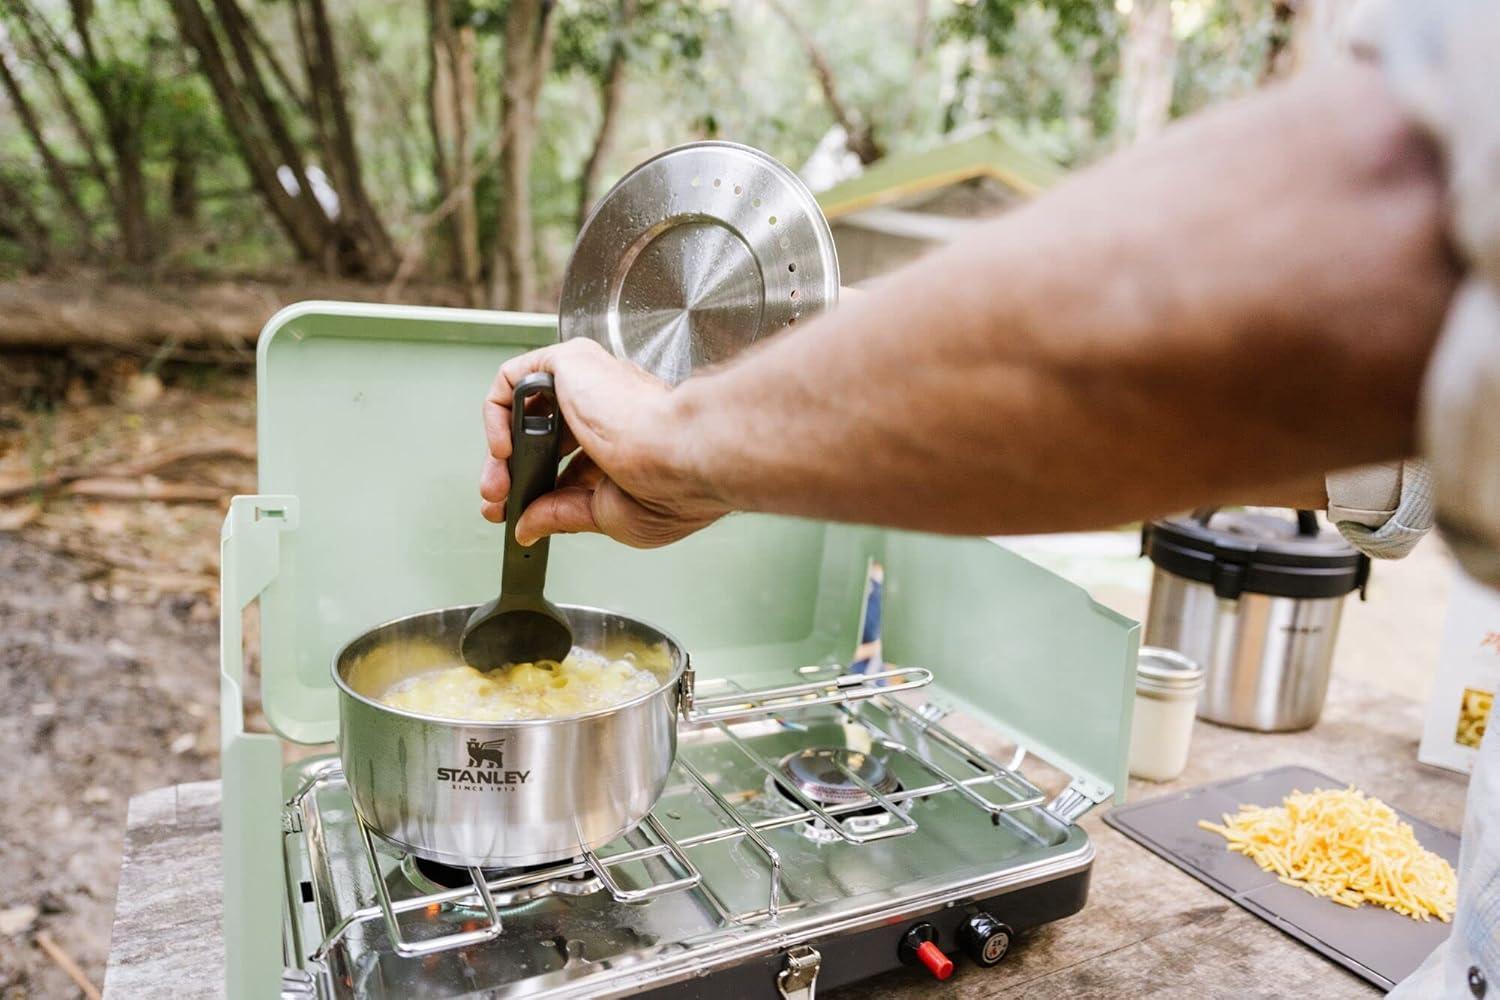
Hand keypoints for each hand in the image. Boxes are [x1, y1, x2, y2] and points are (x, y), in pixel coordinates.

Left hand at [480, 339, 728, 546]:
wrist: (681, 455)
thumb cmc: (672, 486)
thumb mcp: (607, 515)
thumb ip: (563, 514)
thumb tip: (529, 527)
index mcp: (628, 443)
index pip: (568, 464)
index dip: (535, 488)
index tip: (513, 512)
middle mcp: (610, 408)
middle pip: (542, 437)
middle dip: (512, 473)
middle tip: (497, 501)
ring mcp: (590, 383)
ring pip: (526, 409)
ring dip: (500, 452)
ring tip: (498, 484)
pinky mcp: (570, 362)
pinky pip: (515, 378)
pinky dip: (497, 413)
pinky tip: (504, 448)